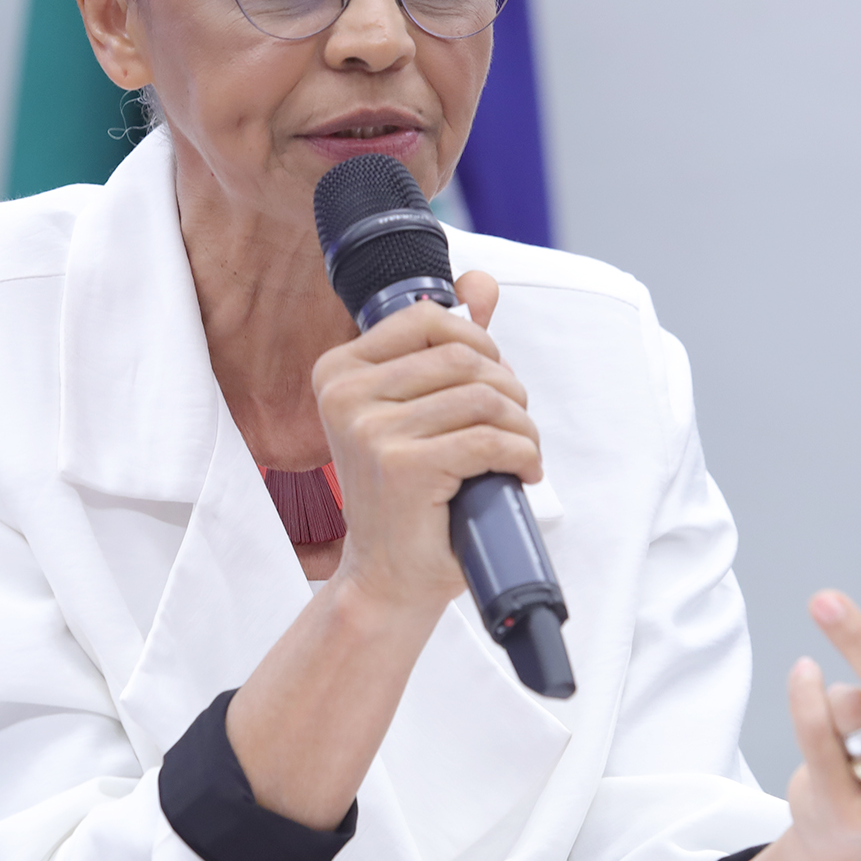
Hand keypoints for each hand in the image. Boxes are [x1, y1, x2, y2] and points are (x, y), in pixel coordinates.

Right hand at [310, 271, 539, 614]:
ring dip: (520, 425)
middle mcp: (344, 395)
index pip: (428, 318)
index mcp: (338, 371)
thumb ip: (445, 344)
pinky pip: (488, 439)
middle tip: (514, 424)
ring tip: (520, 451)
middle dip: (508, 388)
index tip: (494, 378)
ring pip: (482, 397)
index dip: (479, 342)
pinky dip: (522, 453)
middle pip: (463, 357)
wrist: (388, 577)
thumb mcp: (419, 409)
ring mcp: (369, 430)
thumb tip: (480, 283)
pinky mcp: (402, 466)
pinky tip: (521, 472)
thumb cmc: (407, 494)